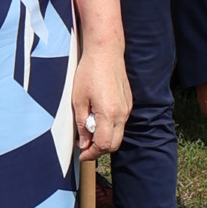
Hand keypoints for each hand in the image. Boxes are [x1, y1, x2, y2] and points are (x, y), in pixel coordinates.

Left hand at [73, 43, 130, 161]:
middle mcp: (122, 113)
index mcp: (108, 113)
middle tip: (84, 148)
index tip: (82, 155)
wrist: (106, 52)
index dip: (91, 154)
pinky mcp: (128, 103)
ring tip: (88, 130)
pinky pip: (120, 123)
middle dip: (99, 150)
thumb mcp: (78, 100)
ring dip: (105, 138)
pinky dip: (110, 128)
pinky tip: (97, 119)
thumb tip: (84, 142)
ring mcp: (127, 108)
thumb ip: (81, 124)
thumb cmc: (89, 72)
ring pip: (118, 134)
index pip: (103, 144)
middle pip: (114, 144)